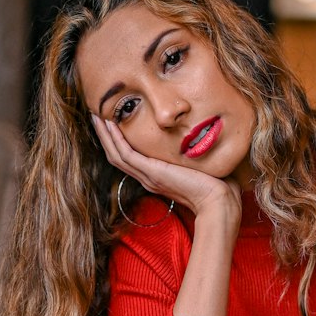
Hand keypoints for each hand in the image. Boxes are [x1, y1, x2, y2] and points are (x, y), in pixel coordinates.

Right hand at [91, 114, 240, 226]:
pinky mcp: (152, 173)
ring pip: (116, 153)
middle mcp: (148, 177)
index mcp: (156, 175)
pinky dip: (115, 139)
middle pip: (116, 154)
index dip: (117, 139)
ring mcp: (148, 176)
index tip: (112, 120)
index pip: (129, 156)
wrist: (218, 202)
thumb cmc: (215, 186)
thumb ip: (192, 153)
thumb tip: (201, 136)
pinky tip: (109, 123)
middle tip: (96, 113)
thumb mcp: (199, 165)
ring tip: (96, 114)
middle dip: (105, 134)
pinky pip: (125, 154)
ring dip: (104, 134)